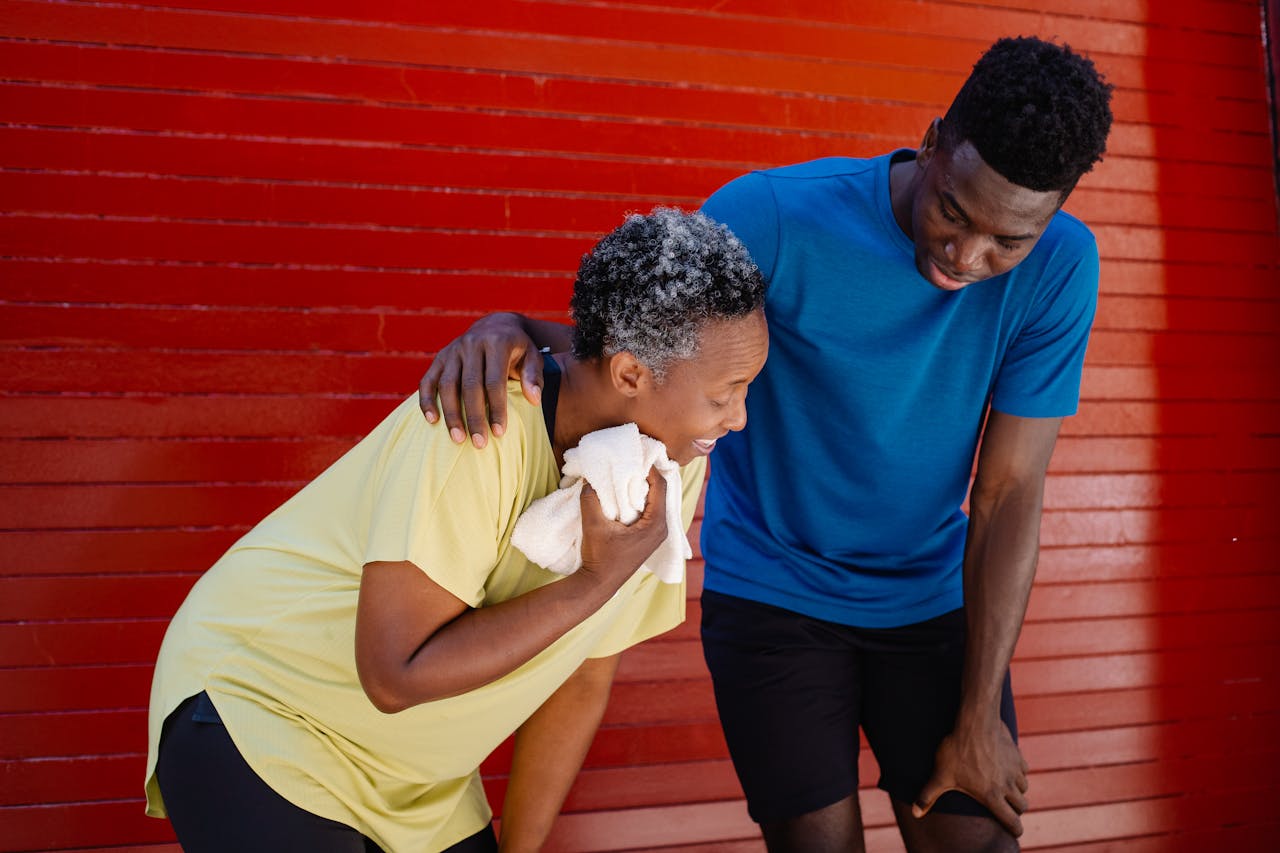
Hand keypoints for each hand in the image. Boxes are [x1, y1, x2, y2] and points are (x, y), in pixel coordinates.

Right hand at [418, 313, 544, 447]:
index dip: (496, 408)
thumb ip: (533, 377)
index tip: (499, 433)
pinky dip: (427, 400)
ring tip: (458, 439)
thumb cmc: (518, 350)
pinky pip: (428, 380)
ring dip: (451, 414)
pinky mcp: (440, 357)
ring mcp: (453, 350)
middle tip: (479, 444)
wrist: (496, 326)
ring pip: (447, 385)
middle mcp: (472, 344)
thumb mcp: (532, 357)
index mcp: (497, 342)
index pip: (495, 381)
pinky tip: (432, 420)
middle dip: (474, 417)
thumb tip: (534, 400)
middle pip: (469, 385)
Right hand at [578, 468, 668, 587]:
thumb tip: (589, 479)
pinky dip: (640, 498)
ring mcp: (656, 534)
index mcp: (656, 525)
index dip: (650, 468)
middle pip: (660, 492)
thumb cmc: (599, 557)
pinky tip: (627, 491)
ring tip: (629, 471)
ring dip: (643, 487)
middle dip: (647, 475)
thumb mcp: (593, 525)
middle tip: (633, 459)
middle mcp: (661, 528)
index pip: (660, 487)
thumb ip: (591, 499)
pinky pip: (650, 510)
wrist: (599, 584)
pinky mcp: (648, 537)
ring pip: (655, 501)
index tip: (637, 454)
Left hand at [912, 715, 1028, 836]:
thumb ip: (928, 796)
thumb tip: (915, 813)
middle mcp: (1007, 785)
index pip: (1012, 821)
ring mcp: (1014, 770)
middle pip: (1022, 806)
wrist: (975, 723)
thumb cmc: (957, 750)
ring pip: (1024, 787)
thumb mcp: (941, 775)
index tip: (1013, 831)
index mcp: (992, 796)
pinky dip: (1018, 772)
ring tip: (1005, 787)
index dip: (1014, 829)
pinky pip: (1024, 769)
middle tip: (1006, 807)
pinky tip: (1007, 768)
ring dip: (1017, 790)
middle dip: (1016, 809)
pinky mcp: (1017, 755)